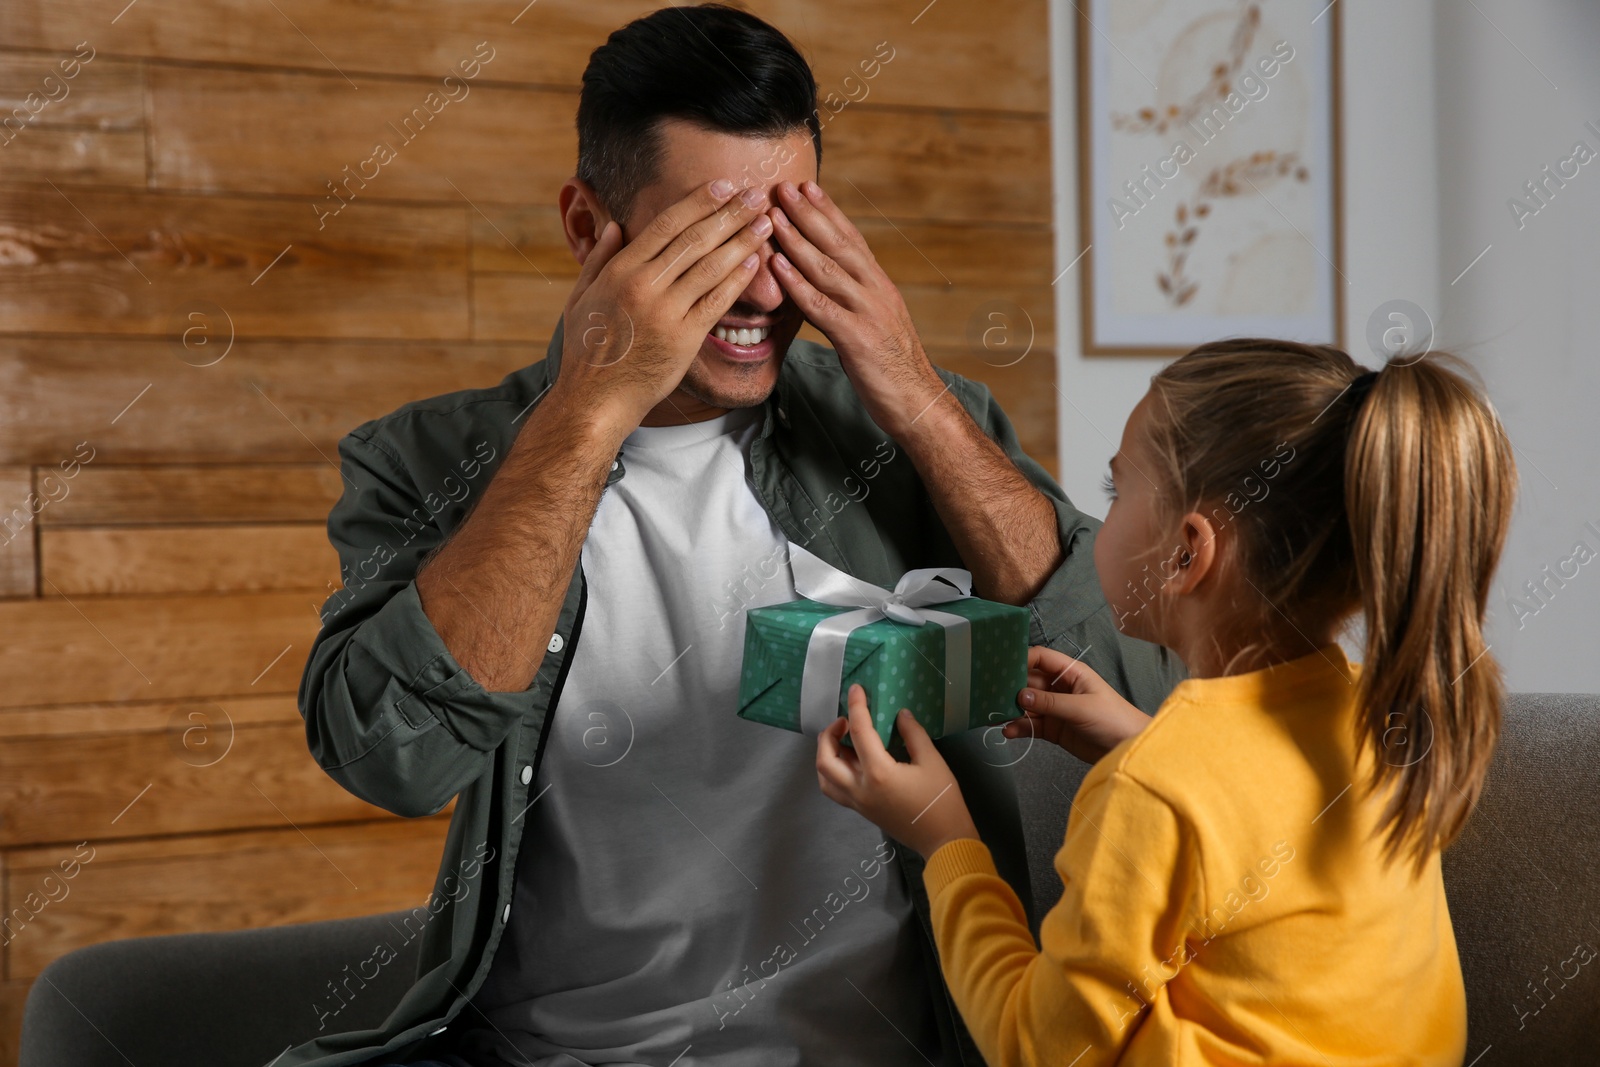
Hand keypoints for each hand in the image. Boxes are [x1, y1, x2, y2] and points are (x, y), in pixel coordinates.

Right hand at [553, 180, 773, 434]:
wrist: (596, 399)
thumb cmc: (585, 349)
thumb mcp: (581, 297)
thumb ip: (598, 258)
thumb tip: (615, 225)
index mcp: (621, 270)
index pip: (667, 225)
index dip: (699, 202)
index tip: (723, 186)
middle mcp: (645, 286)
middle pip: (695, 239)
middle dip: (730, 214)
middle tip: (756, 195)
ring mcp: (667, 313)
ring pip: (711, 267)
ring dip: (742, 241)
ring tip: (765, 223)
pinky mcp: (685, 339)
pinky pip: (716, 303)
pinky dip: (737, 280)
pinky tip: (755, 262)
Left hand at [767, 180, 944, 439]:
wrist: (918, 403)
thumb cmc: (892, 370)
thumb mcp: (874, 325)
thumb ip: (853, 302)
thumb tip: (827, 287)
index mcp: (879, 286)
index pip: (852, 240)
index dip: (828, 212)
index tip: (807, 188)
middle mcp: (875, 291)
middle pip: (838, 245)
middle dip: (809, 214)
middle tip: (783, 187)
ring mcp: (868, 313)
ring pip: (828, 269)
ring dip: (798, 240)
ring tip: (773, 216)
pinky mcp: (857, 339)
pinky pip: (822, 307)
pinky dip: (798, 283)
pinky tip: (778, 266)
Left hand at [816, 683, 979, 859]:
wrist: (944, 841)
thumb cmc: (942, 801)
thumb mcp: (932, 761)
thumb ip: (913, 734)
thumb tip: (900, 715)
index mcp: (878, 773)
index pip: (859, 732)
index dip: (856, 707)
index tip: (856, 689)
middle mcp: (860, 789)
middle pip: (825, 759)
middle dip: (829, 734)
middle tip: (845, 721)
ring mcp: (858, 803)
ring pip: (825, 777)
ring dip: (826, 754)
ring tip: (843, 740)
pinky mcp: (862, 811)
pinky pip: (835, 789)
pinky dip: (834, 771)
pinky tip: (850, 760)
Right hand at [1003, 646, 1150, 762]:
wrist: (1128, 749)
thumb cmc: (1113, 719)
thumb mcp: (1081, 707)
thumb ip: (1050, 702)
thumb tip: (1021, 696)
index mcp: (1071, 673)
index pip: (1041, 658)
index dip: (1022, 659)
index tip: (1001, 665)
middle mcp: (1060, 687)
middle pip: (1029, 682)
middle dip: (1010, 687)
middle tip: (989, 693)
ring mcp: (1056, 709)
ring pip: (1027, 705)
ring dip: (1011, 710)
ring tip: (994, 715)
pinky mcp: (1054, 729)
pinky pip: (1031, 725)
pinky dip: (1019, 728)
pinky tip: (1008, 731)